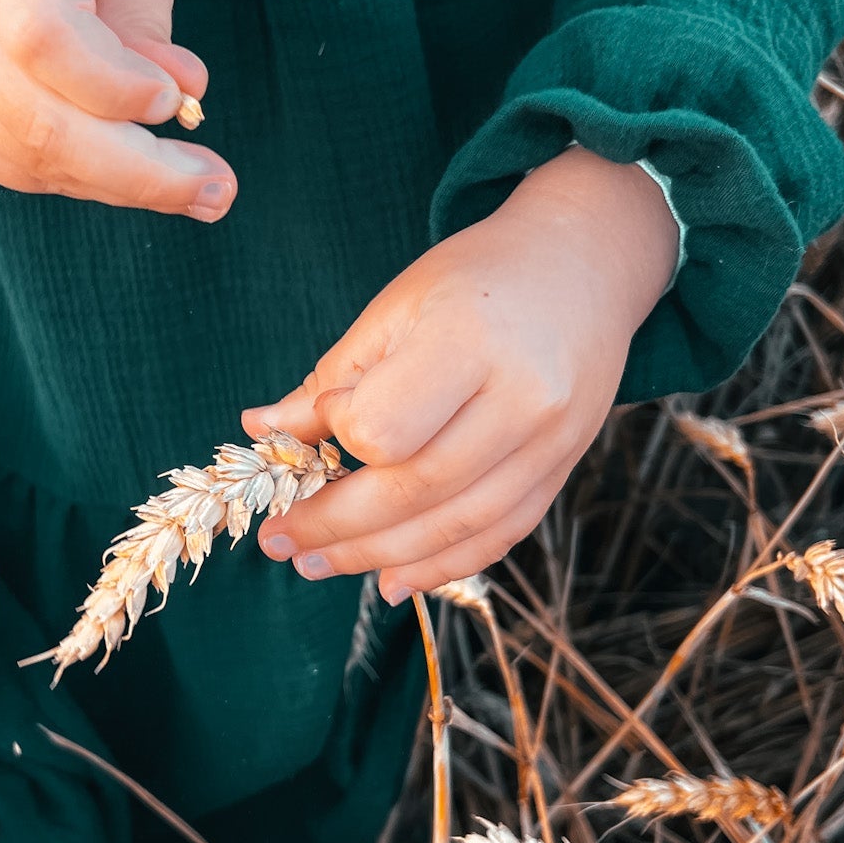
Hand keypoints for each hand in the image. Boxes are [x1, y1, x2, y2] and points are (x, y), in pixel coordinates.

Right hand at [0, 0, 235, 220]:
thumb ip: (149, 25)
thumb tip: (186, 91)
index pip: (46, 38)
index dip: (113, 85)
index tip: (174, 104)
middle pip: (40, 120)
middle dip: (139, 170)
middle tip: (217, 191)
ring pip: (35, 159)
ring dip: (125, 185)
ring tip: (198, 191)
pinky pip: (22, 174)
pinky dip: (89, 182)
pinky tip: (134, 175)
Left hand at [241, 147, 680, 600]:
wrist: (582, 262)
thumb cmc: (476, 277)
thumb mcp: (396, 307)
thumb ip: (333, 379)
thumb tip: (262, 431)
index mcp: (470, 339)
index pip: (384, 429)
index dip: (337, 438)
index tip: (315, 427)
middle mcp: (522, 398)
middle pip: (415, 491)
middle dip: (336, 527)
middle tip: (280, 542)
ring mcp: (551, 441)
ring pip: (455, 526)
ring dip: (378, 557)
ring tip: (318, 565)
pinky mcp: (563, 468)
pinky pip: (499, 536)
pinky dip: (441, 565)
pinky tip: (392, 580)